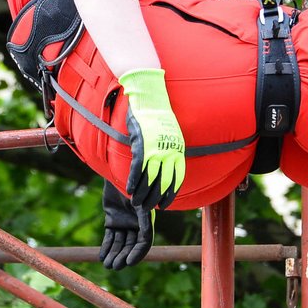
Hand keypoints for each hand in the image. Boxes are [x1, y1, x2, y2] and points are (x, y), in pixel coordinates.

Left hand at [100, 183, 154, 269]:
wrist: (116, 171)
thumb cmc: (131, 184)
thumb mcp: (139, 201)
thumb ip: (143, 219)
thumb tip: (147, 237)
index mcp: (146, 220)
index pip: (144, 242)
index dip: (137, 253)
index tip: (128, 263)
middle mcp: (136, 223)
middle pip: (131, 245)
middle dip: (123, 256)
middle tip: (114, 266)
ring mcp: (124, 222)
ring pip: (120, 243)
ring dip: (114, 254)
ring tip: (107, 265)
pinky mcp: (112, 220)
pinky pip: (110, 237)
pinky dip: (106, 247)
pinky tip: (102, 256)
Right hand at [117, 68, 185, 209]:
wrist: (151, 98)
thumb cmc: (159, 116)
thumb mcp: (171, 135)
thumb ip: (169, 150)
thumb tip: (165, 164)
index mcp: (178, 151)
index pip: (176, 179)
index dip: (170, 194)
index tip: (165, 205)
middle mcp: (169, 152)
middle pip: (162, 182)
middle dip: (155, 198)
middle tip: (148, 209)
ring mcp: (156, 149)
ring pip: (149, 179)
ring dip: (142, 194)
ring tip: (137, 204)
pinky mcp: (142, 145)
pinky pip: (138, 168)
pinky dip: (133, 181)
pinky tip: (129, 190)